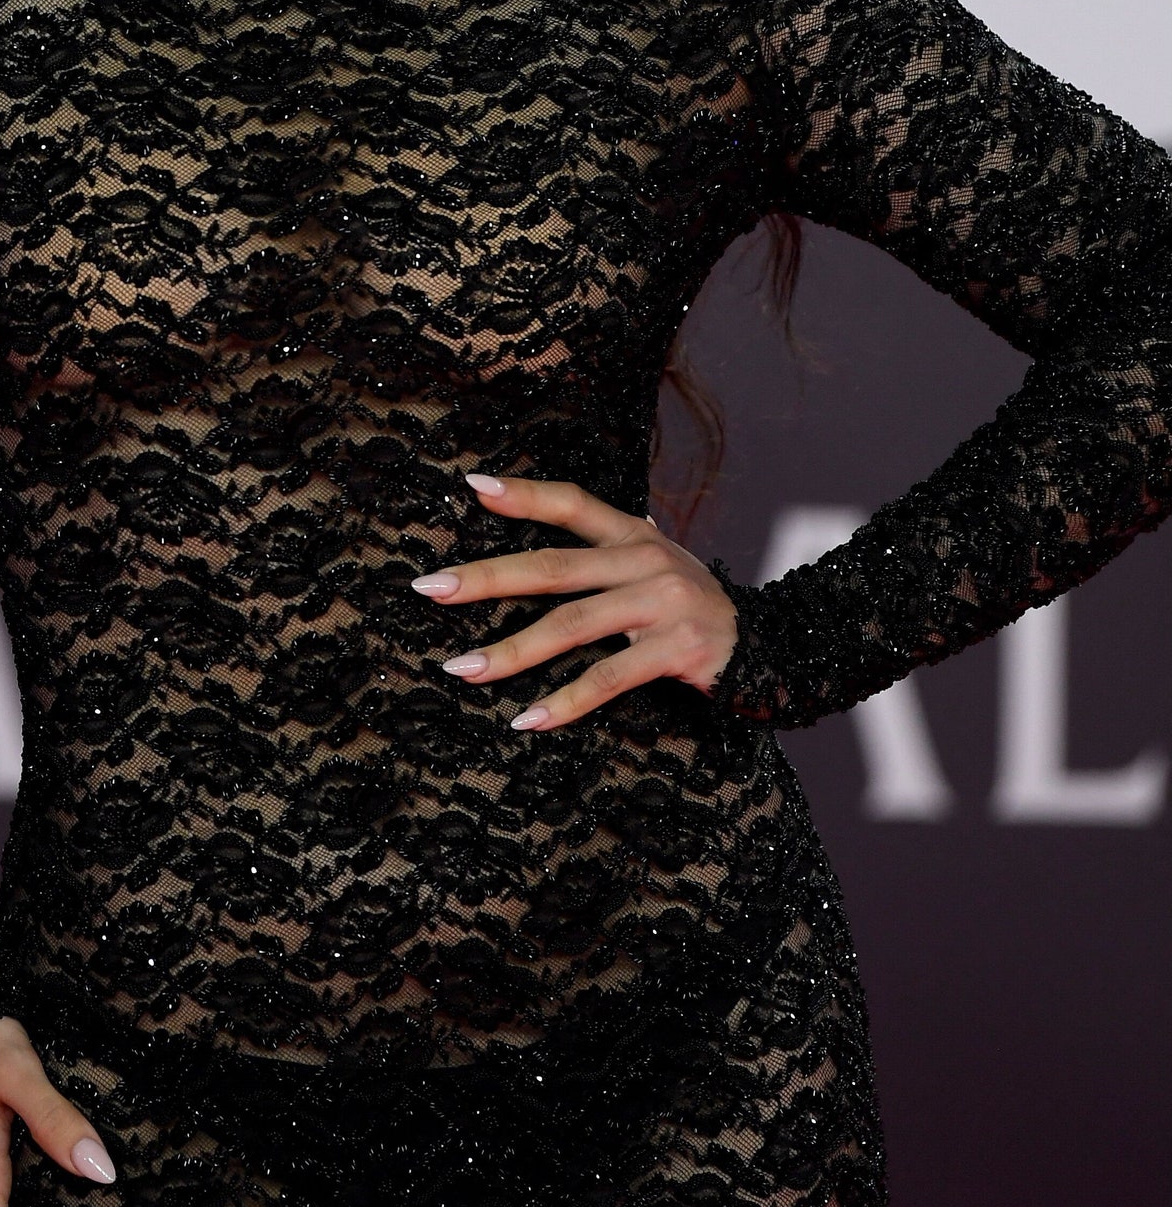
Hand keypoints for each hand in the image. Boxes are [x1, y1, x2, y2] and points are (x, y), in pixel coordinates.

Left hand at [412, 473, 736, 729]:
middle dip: (487, 579)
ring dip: (511, 652)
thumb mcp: (660, 566)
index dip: (524, 495)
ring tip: (462, 669)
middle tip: (431, 589)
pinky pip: (609, 678)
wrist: (775, 647)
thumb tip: (560, 516)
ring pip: (571, 626)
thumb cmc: (698, 611)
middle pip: (553, 566)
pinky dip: (564, 701)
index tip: (471, 487)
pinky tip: (527, 719)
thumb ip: (614, 548)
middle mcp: (646, 560)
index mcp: (635, 536)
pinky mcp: (678, 649)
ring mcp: (664, 603)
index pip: (572, 503)